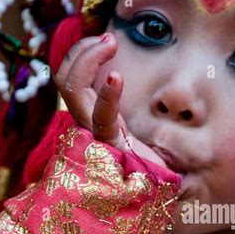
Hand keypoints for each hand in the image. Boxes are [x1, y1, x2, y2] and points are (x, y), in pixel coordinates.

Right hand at [54, 33, 166, 166]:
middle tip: (109, 40)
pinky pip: (100, 117)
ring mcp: (98, 135)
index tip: (109, 40)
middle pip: (65, 80)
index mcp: (97, 118)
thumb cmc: (159, 165)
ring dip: (85, 58)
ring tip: (111, 43)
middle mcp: (91, 124)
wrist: (168, 193)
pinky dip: (106, 96)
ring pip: (72, 90)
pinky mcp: (112, 146)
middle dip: (80, 51)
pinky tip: (117, 78)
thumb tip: (152, 85)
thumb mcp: (151, 128)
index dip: (80, 55)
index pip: (71, 81)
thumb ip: (149, 114)